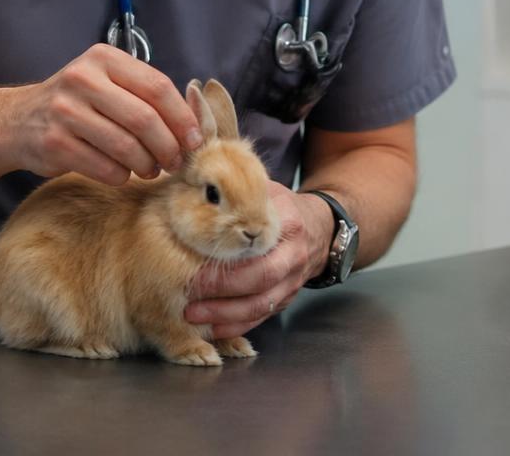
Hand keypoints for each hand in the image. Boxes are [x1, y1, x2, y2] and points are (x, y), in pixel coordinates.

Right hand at [4, 43, 202, 184]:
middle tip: (176, 161)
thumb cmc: (76, 103)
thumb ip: (145, 94)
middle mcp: (83, 78)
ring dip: (147, 165)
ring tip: (150, 168)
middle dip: (168, 147)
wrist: (17, 121)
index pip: (157, 87)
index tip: (195, 139)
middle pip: (145, 119)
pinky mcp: (54, 143)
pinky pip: (105, 167)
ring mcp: (65, 111)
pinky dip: (121, 176)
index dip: (182, 117)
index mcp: (104, 58)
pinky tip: (122, 173)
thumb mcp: (107, 82)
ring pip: (126, 147)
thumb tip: (195, 124)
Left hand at [184, 183, 333, 338]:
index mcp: (287, 223)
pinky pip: (262, 317)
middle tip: (188, 294)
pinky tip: (212, 327)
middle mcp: (293, 255)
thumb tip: (201, 182)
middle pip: (259, 279)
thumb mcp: (268, 191)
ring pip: (261, 305)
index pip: (257, 245)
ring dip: (224, 315)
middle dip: (221, 291)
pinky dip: (236, 326)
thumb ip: (241, 192)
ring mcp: (293, 281)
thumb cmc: (283, 207)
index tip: (193, 263)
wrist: (321, 228)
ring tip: (192, 315)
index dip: (226, 260)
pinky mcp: (287, 298)